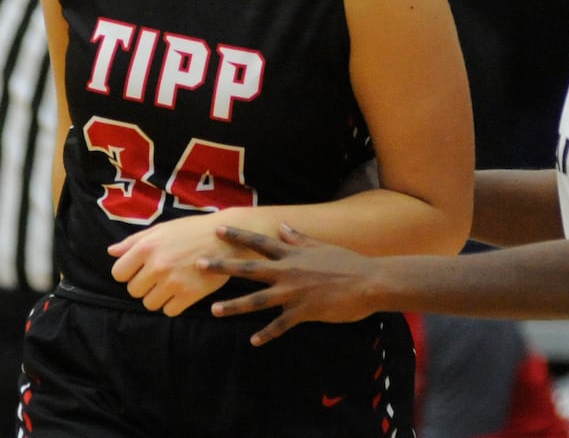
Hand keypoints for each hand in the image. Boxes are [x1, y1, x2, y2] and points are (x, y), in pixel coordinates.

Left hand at [107, 215, 235, 315]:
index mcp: (147, 247)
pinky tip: (183, 290)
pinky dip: (174, 304)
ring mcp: (173, 282)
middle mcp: (157, 265)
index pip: (119, 273)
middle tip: (160, 275)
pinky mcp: (189, 295)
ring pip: (150, 304)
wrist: (226, 238)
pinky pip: (169, 311)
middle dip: (144, 285)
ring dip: (158, 296)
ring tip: (172, 282)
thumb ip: (134, 242)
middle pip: (134, 291)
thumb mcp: (162, 229)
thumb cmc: (192, 230)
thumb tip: (111, 252)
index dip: (128, 273)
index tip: (140, 270)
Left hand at [199, 224, 378, 344]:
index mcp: (292, 254)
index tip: (217, 229)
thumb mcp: (321, 246)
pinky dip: (268, 333)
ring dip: (235, 305)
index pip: (259, 242)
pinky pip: (281, 325)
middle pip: (249, 268)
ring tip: (214, 310)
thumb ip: (299, 238)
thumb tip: (282, 227)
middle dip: (223, 266)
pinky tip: (254, 341)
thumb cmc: (347, 262)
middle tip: (199, 264)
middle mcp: (288, 271)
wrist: (369, 281)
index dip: (237, 236)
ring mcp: (294, 292)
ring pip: (258, 300)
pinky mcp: (305, 311)